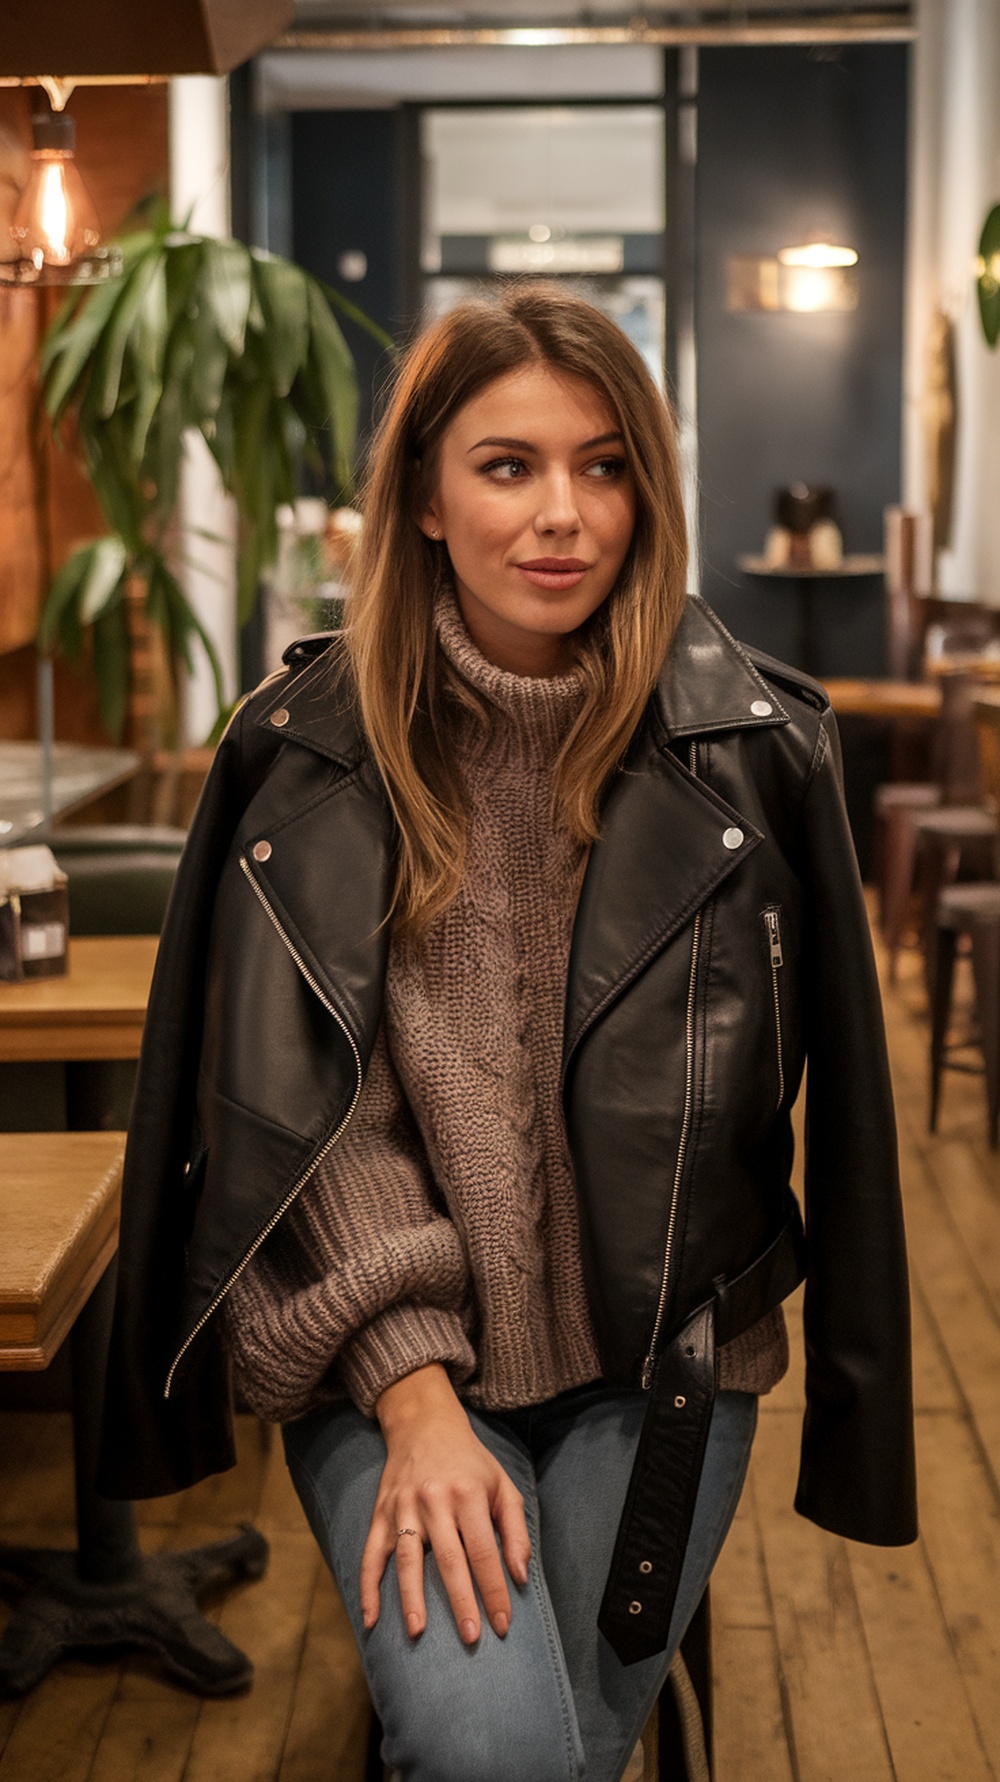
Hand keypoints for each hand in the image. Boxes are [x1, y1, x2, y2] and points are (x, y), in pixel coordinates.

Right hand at [360, 1363, 530, 1645]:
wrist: (424, 1424)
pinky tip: (370, 1618)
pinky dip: (368, 1587)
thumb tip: (521, 1577)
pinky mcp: (380, 1513)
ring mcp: (403, 1506)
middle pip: (448, 1560)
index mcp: (469, 1494)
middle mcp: (435, 1500)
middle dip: (461, 1602)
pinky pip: (371, 1553)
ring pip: (407, 1558)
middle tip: (471, 1639)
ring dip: (411, 1598)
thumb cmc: (471, 1462)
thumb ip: (515, 1531)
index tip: (502, 1625)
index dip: (495, 1590)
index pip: (485, 1552)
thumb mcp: (502, 1485)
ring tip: (417, 1634)